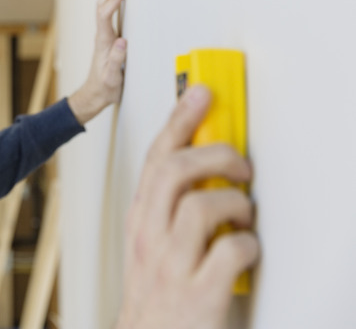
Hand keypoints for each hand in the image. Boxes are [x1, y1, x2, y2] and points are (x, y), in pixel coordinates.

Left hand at [67, 0, 126, 124]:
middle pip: (102, 5)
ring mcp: (104, 36)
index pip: (105, 15)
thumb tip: (122, 42)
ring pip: (104, 8)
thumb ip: (117, 61)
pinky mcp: (108, 39)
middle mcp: (102, 36)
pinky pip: (109, 14)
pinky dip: (114, 1)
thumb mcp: (112, 78)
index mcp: (103, 42)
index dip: (114, 1)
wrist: (95, 95)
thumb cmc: (105, 88)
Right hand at [116, 86, 259, 328]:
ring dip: (234, 202)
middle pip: (174, 171)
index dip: (179, 120)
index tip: (200, 94)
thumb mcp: (152, 243)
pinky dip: (248, 243)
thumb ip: (170, 208)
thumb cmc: (158, 295)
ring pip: (201, 206)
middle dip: (214, 154)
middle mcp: (150, 238)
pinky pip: (230, 251)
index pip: (155, 158)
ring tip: (243, 212)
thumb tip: (204, 168)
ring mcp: (171, 265)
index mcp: (141, 221)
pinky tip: (246, 249)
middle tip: (238, 164)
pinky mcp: (198, 294)